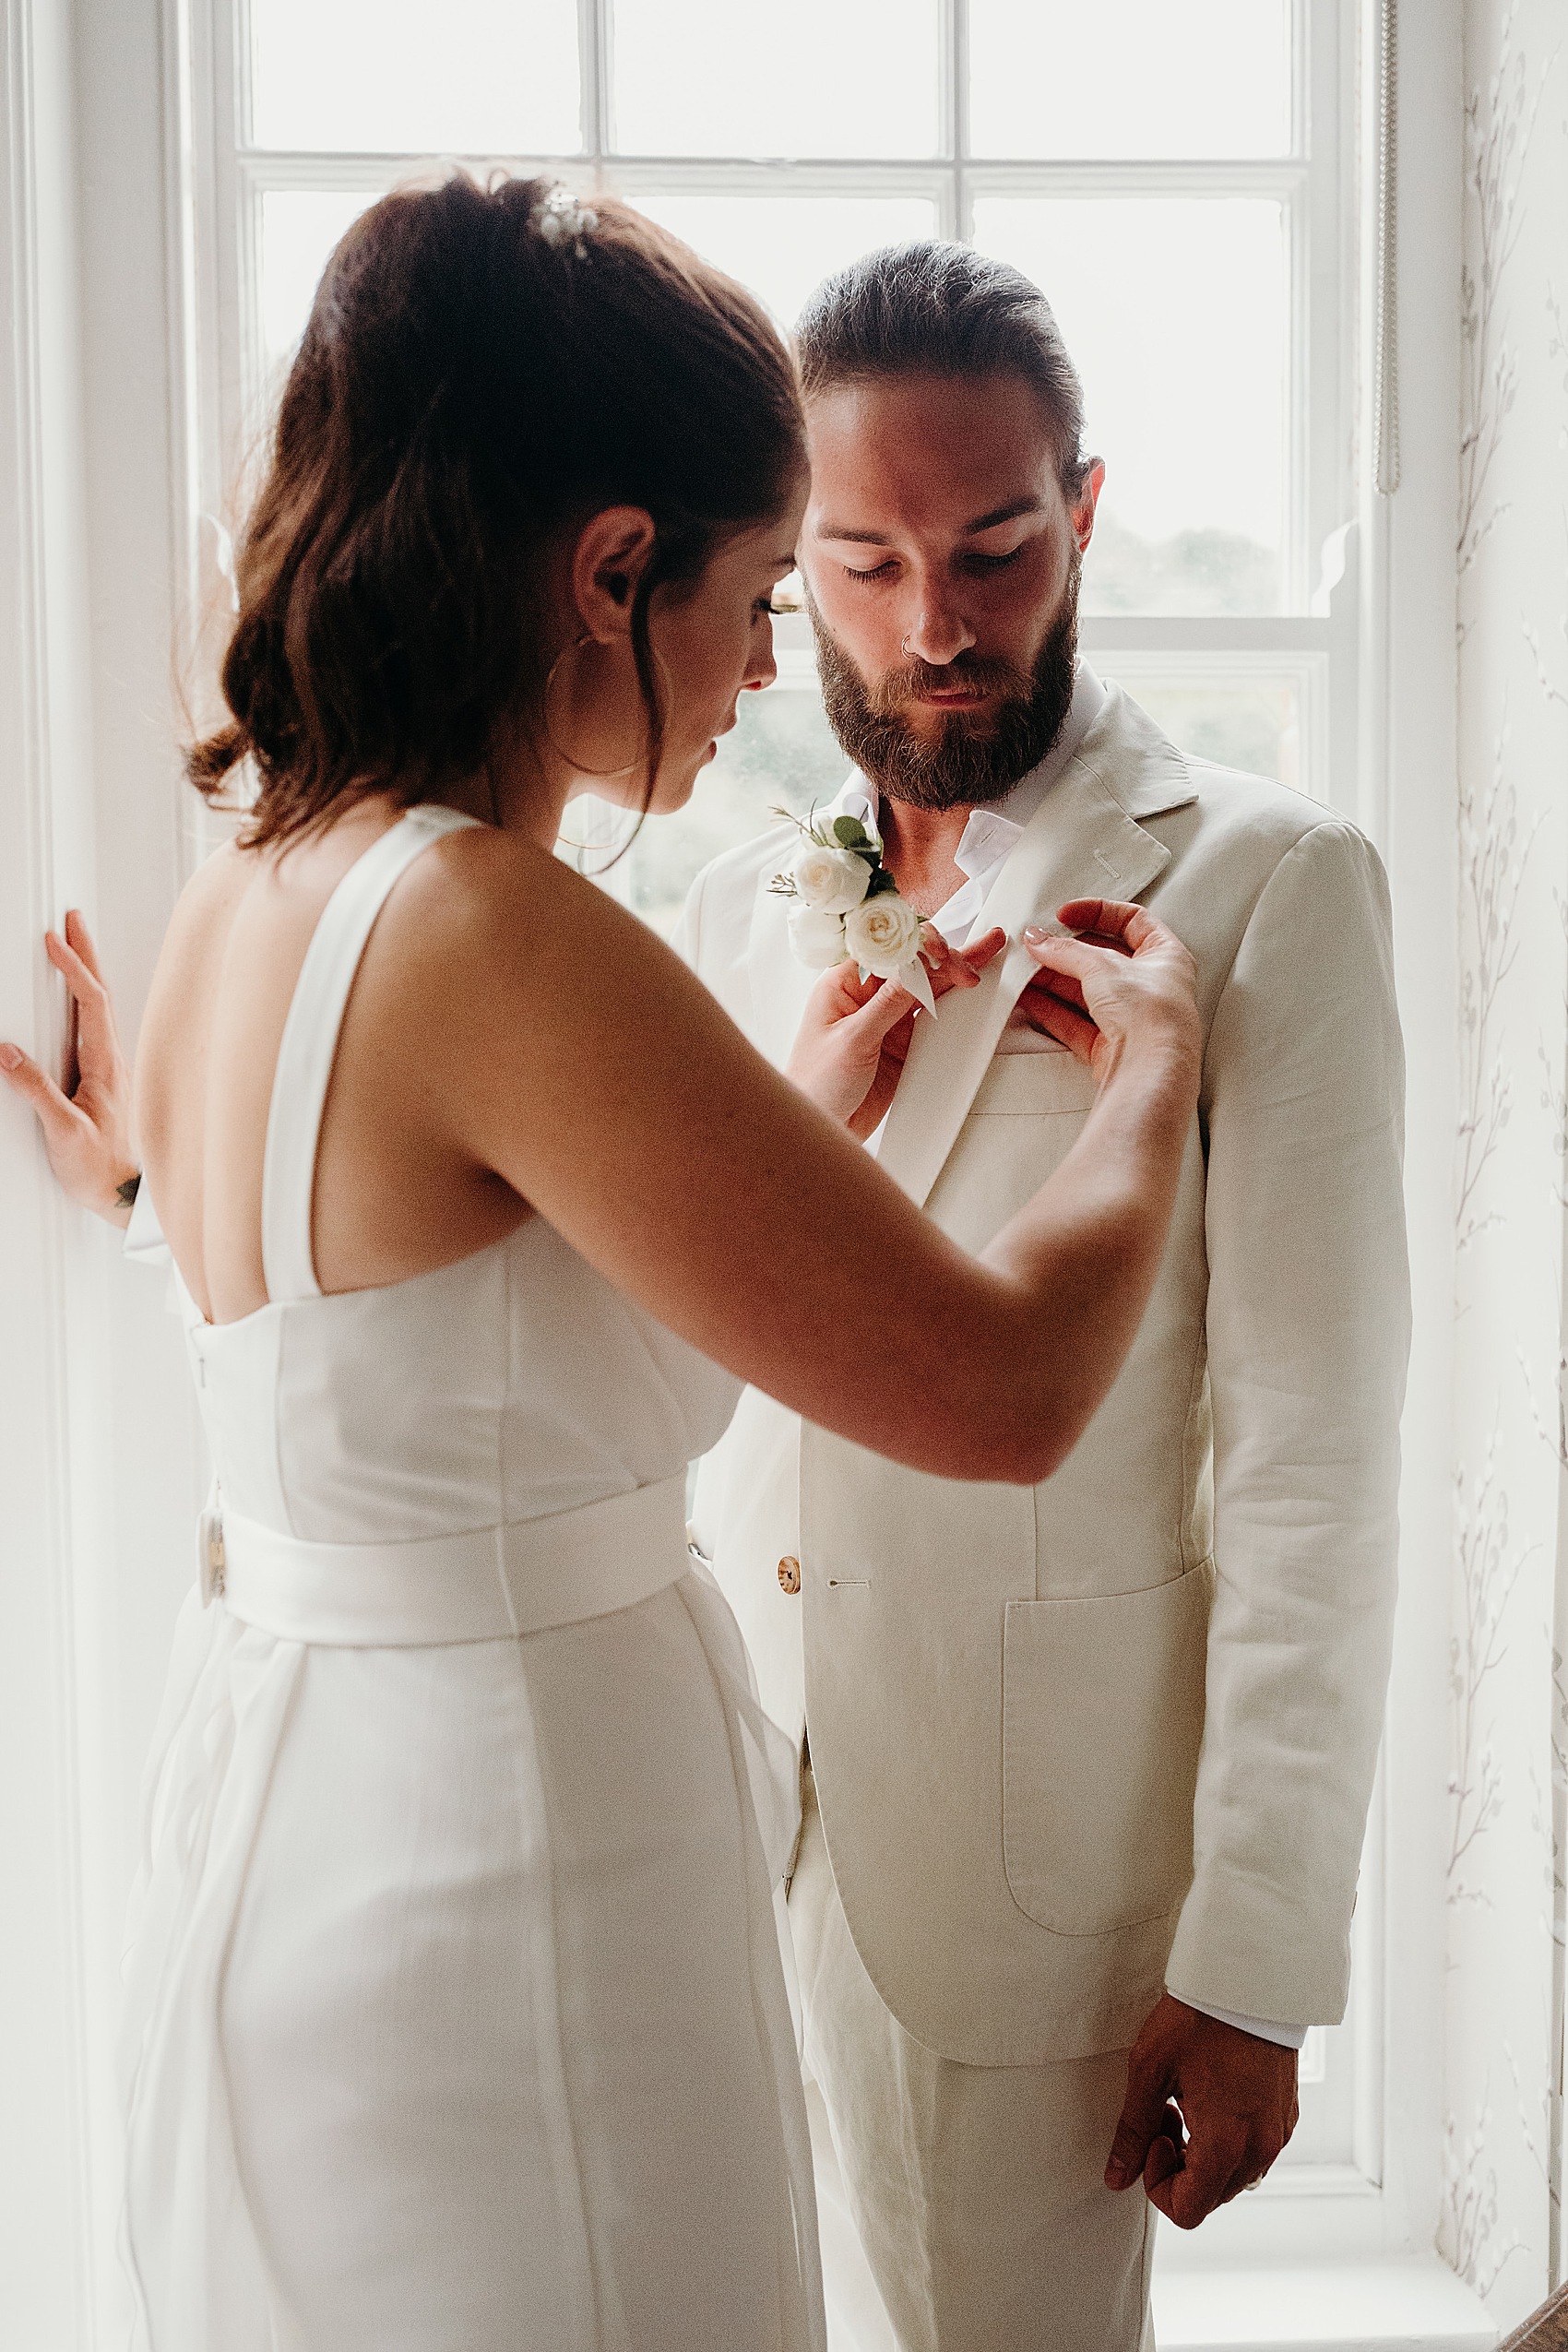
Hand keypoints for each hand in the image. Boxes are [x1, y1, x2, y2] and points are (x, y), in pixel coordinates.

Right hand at [0, 912, 139, 1225]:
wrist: (129, 1199)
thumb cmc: (104, 1171)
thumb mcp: (63, 1132)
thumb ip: (36, 1091)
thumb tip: (7, 1052)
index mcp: (107, 1067)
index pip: (93, 1003)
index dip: (74, 968)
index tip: (54, 940)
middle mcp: (116, 1063)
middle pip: (102, 996)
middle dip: (86, 955)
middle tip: (72, 920)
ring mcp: (114, 1072)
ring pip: (101, 1012)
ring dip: (87, 975)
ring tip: (74, 947)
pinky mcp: (107, 1085)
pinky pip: (96, 1031)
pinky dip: (86, 1004)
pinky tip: (79, 1006)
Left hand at [786, 927, 1005, 1139]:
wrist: (820, 1130)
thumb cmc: (814, 1084)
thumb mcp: (852, 1040)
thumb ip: (888, 1004)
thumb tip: (917, 967)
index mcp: (843, 984)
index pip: (886, 949)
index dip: (918, 943)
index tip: (945, 952)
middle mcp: (866, 997)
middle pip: (913, 965)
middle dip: (948, 955)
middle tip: (985, 947)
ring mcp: (887, 1021)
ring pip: (928, 990)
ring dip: (955, 976)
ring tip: (987, 960)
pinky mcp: (902, 1045)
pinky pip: (933, 1021)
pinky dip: (955, 1009)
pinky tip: (973, 995)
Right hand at [1017, 899, 1198, 1081]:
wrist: (1152, 1070)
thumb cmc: (1153, 1016)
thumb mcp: (1104, 966)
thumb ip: (1066, 951)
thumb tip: (1042, 940)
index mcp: (1166, 956)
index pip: (1132, 920)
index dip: (1098, 912)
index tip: (1066, 914)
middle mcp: (1151, 986)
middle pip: (1102, 958)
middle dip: (1066, 951)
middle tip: (1038, 944)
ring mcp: (1130, 1017)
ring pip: (1085, 991)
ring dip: (1053, 979)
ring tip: (1025, 969)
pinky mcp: (1110, 1045)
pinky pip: (1075, 1020)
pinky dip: (1051, 1008)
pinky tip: (1029, 998)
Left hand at [1105, 1993, 1298, 2228]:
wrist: (1250, 1979)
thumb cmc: (1198, 2019)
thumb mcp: (1150, 2072)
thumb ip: (1133, 2132)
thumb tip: (1116, 2177)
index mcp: (1225, 2145)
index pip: (1188, 2211)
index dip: (1158, 2186)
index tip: (1153, 2139)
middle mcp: (1259, 2148)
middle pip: (1211, 2196)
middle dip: (1180, 2169)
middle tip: (1165, 2116)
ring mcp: (1278, 2132)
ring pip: (1234, 2176)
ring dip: (1204, 2156)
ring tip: (1186, 2102)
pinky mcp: (1287, 2114)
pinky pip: (1255, 2151)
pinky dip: (1229, 2140)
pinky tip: (1212, 2096)